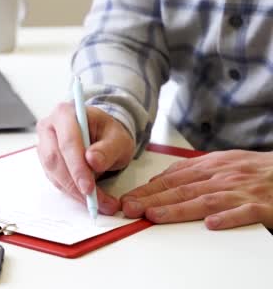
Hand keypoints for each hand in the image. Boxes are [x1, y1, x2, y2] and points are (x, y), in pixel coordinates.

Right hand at [36, 103, 134, 214]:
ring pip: (52, 172)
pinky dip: (71, 191)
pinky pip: (54, 179)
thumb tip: (93, 161)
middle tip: (94, 201)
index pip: (67, 142)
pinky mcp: (46, 161)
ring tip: (97, 202)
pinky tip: (87, 196)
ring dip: (73, 191)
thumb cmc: (109, 134)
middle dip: (74, 183)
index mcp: (65, 114)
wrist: (103, 137)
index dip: (77, 167)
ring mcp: (44, 144)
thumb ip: (108, 149)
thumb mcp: (118, 139)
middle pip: (54, 158)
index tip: (89, 188)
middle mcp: (49, 127)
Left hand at [121, 150, 272, 228]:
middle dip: (153, 200)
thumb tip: (160, 180)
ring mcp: (241, 191)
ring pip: (206, 200)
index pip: (172, 179)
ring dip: (178, 209)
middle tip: (130, 209)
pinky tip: (212, 224)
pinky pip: (244, 212)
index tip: (127, 200)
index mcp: (210, 166)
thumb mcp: (221, 162)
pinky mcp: (262, 205)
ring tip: (155, 216)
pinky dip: (228, 217)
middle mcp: (222, 177)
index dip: (147, 190)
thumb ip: (191, 170)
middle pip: (182, 189)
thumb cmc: (254, 168)